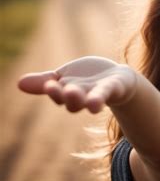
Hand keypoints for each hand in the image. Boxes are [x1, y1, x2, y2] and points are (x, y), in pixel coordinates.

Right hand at [17, 56, 136, 113]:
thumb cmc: (88, 79)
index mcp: (68, 93)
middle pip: (73, 101)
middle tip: (65, 90)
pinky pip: (107, 93)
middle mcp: (83, 97)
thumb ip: (46, 81)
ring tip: (77, 95)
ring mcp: (99, 94)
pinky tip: (95, 103)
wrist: (119, 79)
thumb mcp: (65, 77)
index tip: (49, 85)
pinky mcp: (114, 88)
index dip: (54, 91)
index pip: (59, 94)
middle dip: (68, 97)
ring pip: (91, 100)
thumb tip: (19, 83)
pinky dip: (100, 97)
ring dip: (84, 100)